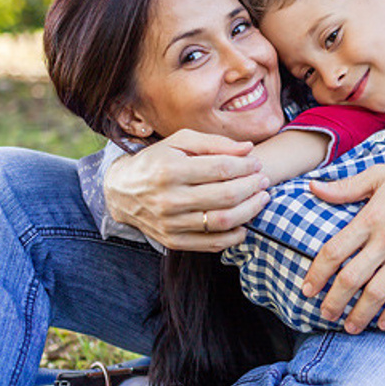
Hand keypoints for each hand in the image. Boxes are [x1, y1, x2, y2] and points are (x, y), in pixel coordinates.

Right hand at [103, 129, 271, 251]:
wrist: (121, 191)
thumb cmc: (156, 161)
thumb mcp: (179, 141)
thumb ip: (215, 143)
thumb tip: (248, 149)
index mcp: (170, 169)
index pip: (220, 169)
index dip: (245, 166)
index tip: (256, 163)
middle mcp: (169, 198)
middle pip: (225, 196)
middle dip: (252, 187)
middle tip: (263, 180)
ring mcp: (170, 223)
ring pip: (222, 221)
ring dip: (250, 210)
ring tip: (261, 199)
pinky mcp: (172, 241)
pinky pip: (211, 244)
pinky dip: (234, 236)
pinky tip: (244, 224)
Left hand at [302, 161, 384, 332]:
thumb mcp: (379, 175)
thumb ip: (345, 187)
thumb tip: (313, 188)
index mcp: (371, 217)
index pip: (335, 251)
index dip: (317, 274)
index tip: (307, 289)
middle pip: (352, 278)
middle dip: (334, 301)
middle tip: (325, 313)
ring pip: (378, 292)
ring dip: (361, 314)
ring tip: (350, 327)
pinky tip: (384, 323)